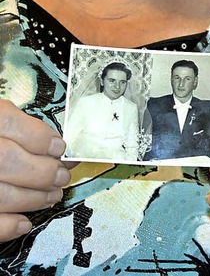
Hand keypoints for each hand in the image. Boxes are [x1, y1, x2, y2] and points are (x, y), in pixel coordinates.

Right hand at [0, 99, 71, 240]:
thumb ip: (23, 127)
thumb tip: (56, 146)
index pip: (10, 125)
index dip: (40, 138)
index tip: (59, 147)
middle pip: (8, 161)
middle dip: (43, 172)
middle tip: (61, 176)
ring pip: (1, 194)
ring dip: (34, 198)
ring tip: (52, 195)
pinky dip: (7, 226)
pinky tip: (23, 222)